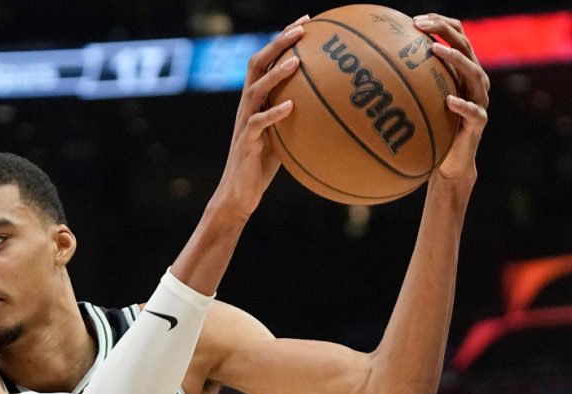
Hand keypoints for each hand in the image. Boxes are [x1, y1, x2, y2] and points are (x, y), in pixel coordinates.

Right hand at [214, 14, 310, 218]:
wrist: (239, 193)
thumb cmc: (262, 166)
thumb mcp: (283, 135)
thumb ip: (297, 118)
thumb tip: (332, 108)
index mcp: (255, 100)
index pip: (266, 61)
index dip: (282, 39)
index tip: (305, 22)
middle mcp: (247, 106)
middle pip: (257, 65)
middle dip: (278, 44)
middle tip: (301, 29)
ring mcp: (245, 122)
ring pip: (256, 89)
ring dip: (277, 74)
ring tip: (297, 61)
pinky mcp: (246, 142)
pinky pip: (260, 123)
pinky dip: (275, 113)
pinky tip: (291, 106)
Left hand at [414, 13, 489, 186]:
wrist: (450, 161)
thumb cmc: (431, 129)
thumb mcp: (418, 102)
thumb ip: (407, 84)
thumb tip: (368, 70)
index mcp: (461, 70)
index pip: (457, 36)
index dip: (439, 24)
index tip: (414, 20)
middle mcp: (474, 80)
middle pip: (465, 46)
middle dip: (444, 31)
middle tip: (421, 26)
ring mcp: (479, 100)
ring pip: (474, 72)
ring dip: (455, 59)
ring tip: (435, 50)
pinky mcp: (479, 121)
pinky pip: (473, 111)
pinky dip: (462, 105)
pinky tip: (448, 100)